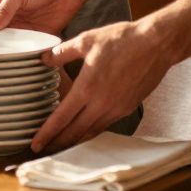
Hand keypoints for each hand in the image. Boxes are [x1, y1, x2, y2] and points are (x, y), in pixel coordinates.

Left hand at [31, 20, 173, 152]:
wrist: (156, 44)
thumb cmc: (121, 40)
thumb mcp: (86, 40)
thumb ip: (62, 52)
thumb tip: (44, 59)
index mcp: (86, 88)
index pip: (61, 118)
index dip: (46, 133)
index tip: (34, 144)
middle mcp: (101, 104)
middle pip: (75, 132)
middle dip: (57, 143)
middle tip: (43, 149)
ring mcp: (116, 109)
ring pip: (90, 131)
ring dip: (74, 140)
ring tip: (61, 143)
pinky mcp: (127, 108)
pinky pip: (105, 125)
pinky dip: (91, 131)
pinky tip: (84, 129)